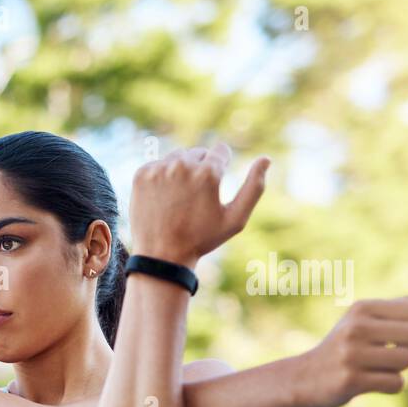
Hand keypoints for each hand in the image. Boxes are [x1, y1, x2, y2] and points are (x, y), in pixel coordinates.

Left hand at [130, 142, 270, 268]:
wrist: (162, 256)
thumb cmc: (202, 239)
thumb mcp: (236, 219)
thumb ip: (254, 187)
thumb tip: (266, 159)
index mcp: (209, 172)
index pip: (221, 150)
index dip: (221, 168)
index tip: (212, 187)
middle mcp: (183, 165)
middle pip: (198, 152)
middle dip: (201, 168)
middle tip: (195, 197)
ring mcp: (159, 169)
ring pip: (177, 156)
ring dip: (181, 170)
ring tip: (179, 198)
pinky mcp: (141, 174)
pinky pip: (157, 165)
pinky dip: (161, 176)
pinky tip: (163, 198)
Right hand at [300, 296, 407, 406]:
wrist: (304, 378)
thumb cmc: (342, 347)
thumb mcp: (364, 321)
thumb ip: (400, 311)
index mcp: (361, 308)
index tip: (400, 335)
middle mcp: (355, 328)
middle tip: (393, 354)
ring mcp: (351, 355)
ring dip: (400, 368)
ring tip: (379, 368)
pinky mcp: (351, 381)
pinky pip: (396, 383)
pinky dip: (391, 386)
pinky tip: (372, 383)